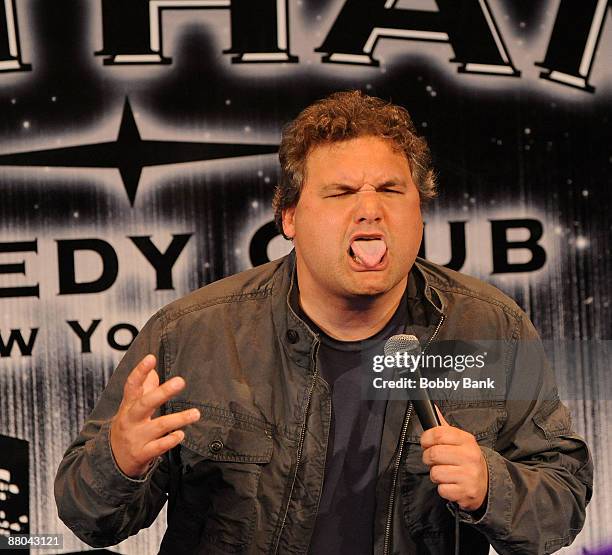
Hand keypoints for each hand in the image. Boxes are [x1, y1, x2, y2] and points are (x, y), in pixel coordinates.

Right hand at [110, 354, 199, 477]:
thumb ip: (143, 389)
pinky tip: (181, 434)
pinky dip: (170, 440)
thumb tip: (153, 369)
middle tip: (180, 381)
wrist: (112, 462)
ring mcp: (136, 438)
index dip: (140, 371)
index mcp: (128, 406)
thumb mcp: (131, 408)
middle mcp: (130, 420)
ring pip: (158, 426)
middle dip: (162, 392)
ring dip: (178, 419)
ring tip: (196, 413)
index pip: (132, 385)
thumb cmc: (128, 427)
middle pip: (145, 403)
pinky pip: (158, 447)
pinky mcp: (142, 454)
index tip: (151, 358)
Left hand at [420, 406, 488, 511]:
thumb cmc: (467, 459)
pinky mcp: (467, 492)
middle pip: (434, 454)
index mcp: (466, 440)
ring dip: (435, 475)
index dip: (426, 438)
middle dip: (428, 458)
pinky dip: (442, 488)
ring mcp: (469, 475)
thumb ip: (444, 427)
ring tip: (445, 473)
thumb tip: (433, 408)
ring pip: (435, 473)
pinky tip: (451, 484)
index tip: (425, 443)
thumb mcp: (460, 441)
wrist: (487, 483)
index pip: (438, 434)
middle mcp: (470, 456)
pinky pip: (442, 489)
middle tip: (433, 460)